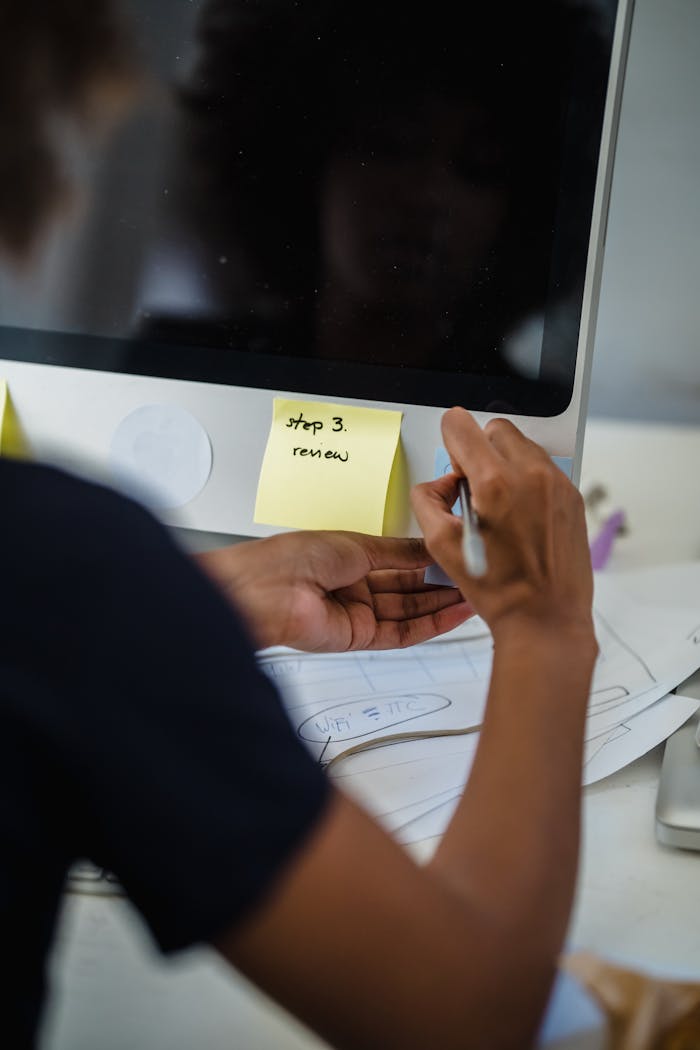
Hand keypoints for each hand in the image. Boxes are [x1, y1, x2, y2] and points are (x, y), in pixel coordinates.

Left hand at [196, 531, 472, 651]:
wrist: (266, 591)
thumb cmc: (294, 558)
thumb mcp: (359, 545)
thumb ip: (399, 552)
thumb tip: (430, 546)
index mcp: (352, 558)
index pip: (402, 560)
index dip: (432, 560)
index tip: (460, 554)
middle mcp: (356, 587)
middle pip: (410, 588)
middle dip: (443, 583)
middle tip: (477, 577)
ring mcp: (359, 613)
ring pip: (411, 610)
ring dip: (443, 604)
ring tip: (475, 595)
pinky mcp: (360, 638)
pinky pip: (402, 633)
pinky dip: (430, 624)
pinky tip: (453, 614)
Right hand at [411, 408, 593, 642]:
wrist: (545, 619)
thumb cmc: (501, 591)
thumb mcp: (441, 546)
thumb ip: (428, 501)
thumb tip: (437, 484)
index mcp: (496, 484)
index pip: (462, 426)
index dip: (449, 437)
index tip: (452, 453)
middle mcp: (532, 476)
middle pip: (496, 430)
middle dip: (479, 451)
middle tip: (474, 488)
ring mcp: (557, 485)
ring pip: (523, 447)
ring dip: (505, 464)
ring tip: (498, 506)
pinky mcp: (572, 498)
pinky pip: (543, 470)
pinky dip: (527, 482)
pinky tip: (519, 516)